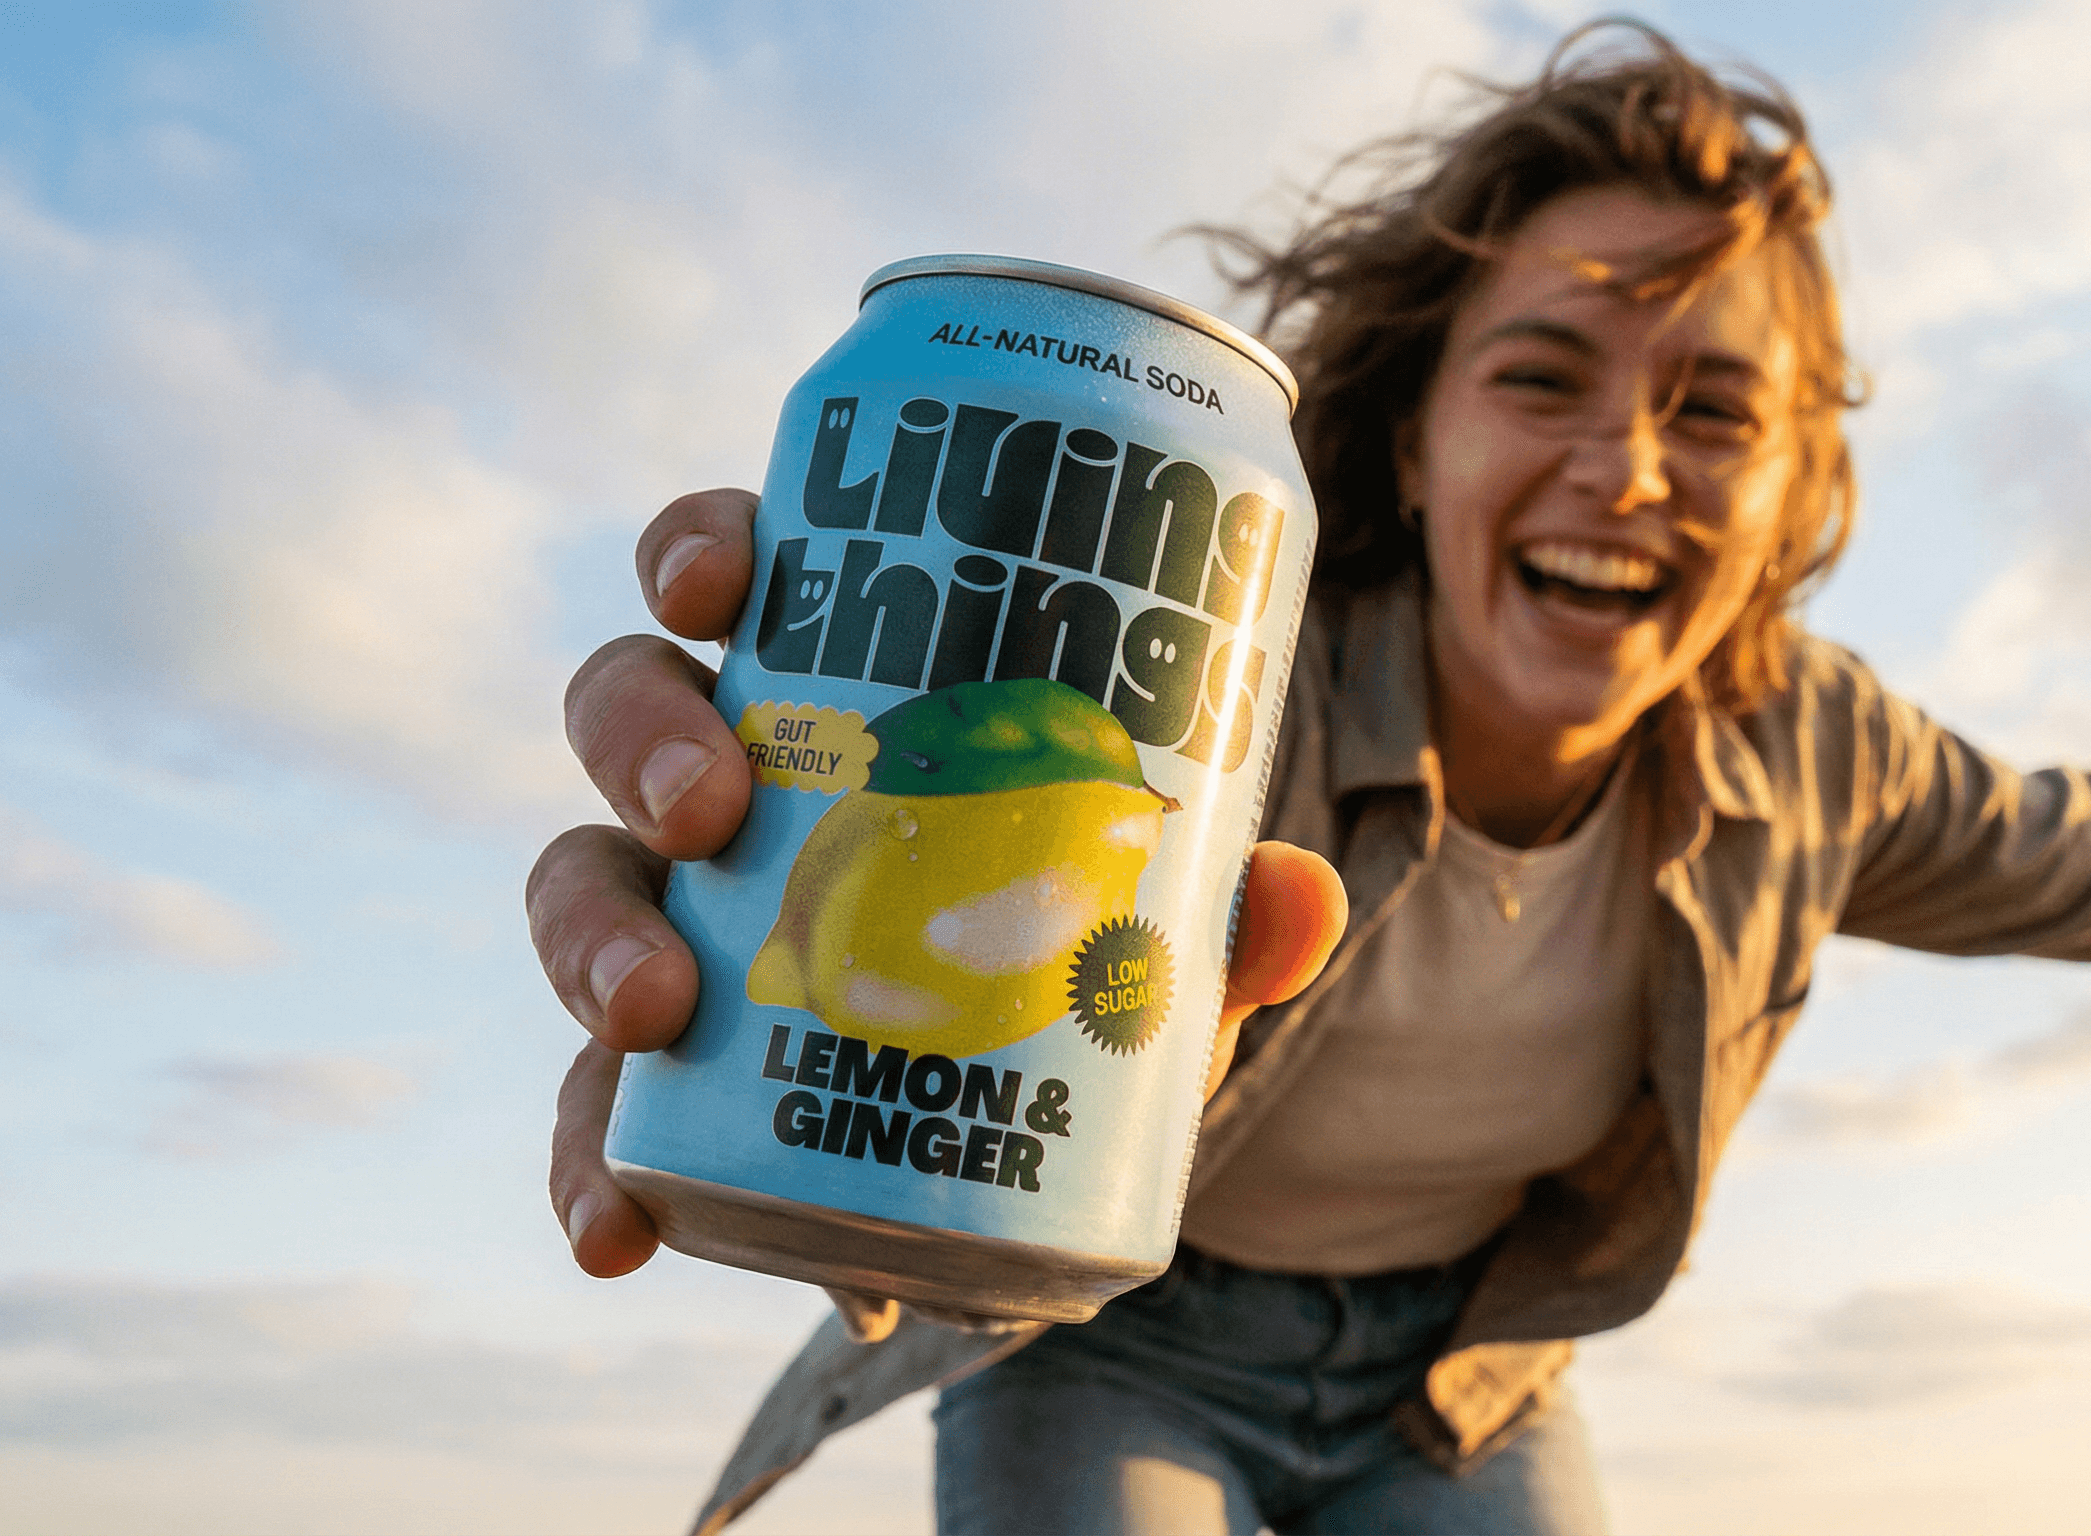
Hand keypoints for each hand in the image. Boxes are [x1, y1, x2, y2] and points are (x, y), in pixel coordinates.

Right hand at [529, 491, 1344, 1279]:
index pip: (732, 584)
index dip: (700, 555)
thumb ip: (1225, 922)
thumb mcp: (1154, 940)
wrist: (1034, 1141)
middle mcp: (727, 794)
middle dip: (639, 739)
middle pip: (623, 709)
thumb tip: (1302, 897)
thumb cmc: (1076, 966)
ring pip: (576, 883)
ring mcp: (678, 925)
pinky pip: (593, 1107)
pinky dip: (589, 1170)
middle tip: (706, 807)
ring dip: (590, 937)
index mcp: (830, 696)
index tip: (721, 583)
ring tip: (655, 1008)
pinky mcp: (662, 1074)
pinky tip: (612, 1229)